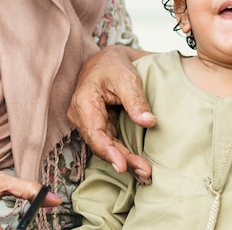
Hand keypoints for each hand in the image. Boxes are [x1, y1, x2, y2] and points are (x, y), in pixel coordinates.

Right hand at [68, 45, 156, 181]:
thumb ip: (136, 100)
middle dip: (122, 160)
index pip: (95, 134)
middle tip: (145, 172)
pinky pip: (111, 142)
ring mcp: (90, 123)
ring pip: (106, 147)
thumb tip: (149, 122)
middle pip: (101, 145)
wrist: (107, 59)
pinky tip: (137, 164)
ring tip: (145, 172)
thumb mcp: (126, 77)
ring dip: (125, 160)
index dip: (109, 152)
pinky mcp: (100, 125)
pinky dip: (123, 153)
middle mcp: (83, 117)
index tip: (123, 166)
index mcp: (84, 103)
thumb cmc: (113, 65)